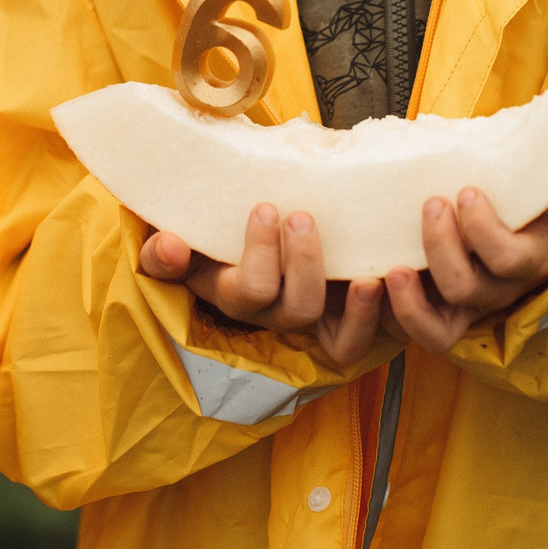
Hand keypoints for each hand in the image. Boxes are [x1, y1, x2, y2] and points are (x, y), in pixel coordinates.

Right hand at [136, 204, 384, 367]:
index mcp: (234, 293)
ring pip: (338, 337)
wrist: (243, 226)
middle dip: (304, 263)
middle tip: (303, 216)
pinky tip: (385, 280)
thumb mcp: (178, 241)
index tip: (265, 208)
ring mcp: (311, 320)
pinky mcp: (343, 318)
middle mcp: (274, 314)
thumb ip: (162, 251)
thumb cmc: (213, 230)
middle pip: (297, 309)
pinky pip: (361, 341)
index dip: (259, 255)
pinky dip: (375, 318)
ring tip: (364, 270)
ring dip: (354, 304)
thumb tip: (171, 246)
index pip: (249, 290)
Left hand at [383, 163, 547, 352]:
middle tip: (431, 203)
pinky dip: (393, 316)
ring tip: (391, 266)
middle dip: (442, 247)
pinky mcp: (439, 308)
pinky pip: (415, 332)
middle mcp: (499, 290)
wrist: (538, 226)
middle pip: (467, 289)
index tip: (469, 192)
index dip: (485, 232)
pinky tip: (374, 281)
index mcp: (532, 260)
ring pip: (437, 329)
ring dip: (410, 301)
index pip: (510, 261)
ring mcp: (467, 305)